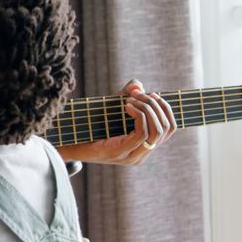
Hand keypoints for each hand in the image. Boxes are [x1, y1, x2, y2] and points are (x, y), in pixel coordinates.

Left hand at [58, 79, 175, 165]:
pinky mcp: (120, 152)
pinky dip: (138, 115)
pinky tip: (127, 106)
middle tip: (139, 94)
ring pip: (156, 131)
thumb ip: (127, 95)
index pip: (170, 129)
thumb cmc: (93, 125)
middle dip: (156, 106)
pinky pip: (141, 134)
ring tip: (131, 99)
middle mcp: (141, 154)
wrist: (71, 142)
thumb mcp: (114, 107)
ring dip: (147, 109)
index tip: (154, 94)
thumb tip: (138, 85)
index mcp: (144, 146)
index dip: (166, 109)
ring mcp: (132, 156)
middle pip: (166, 129)